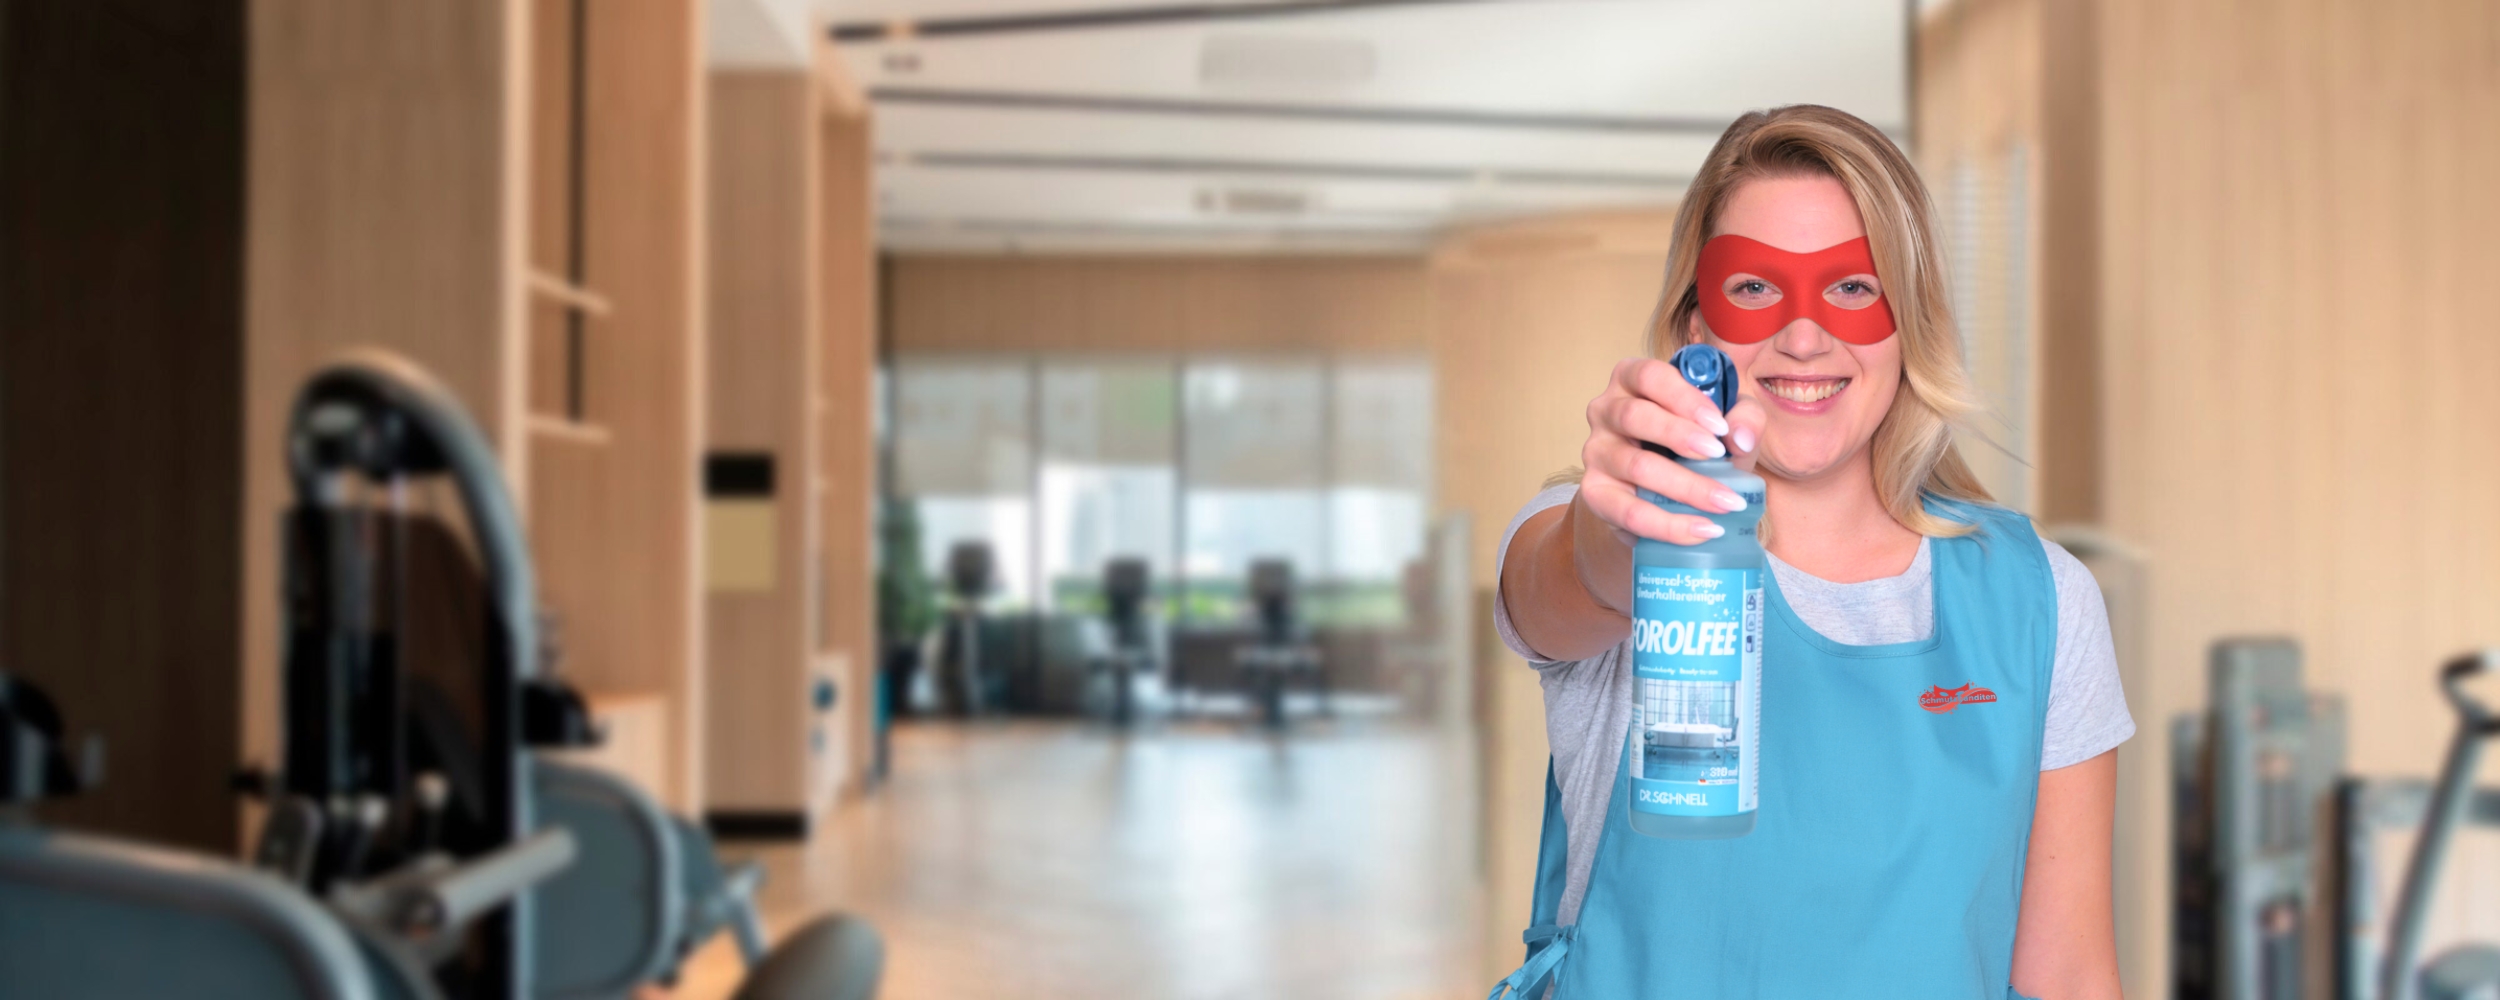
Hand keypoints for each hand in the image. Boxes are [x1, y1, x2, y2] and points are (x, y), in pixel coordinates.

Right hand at [1577, 356, 1765, 548]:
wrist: (1665, 495)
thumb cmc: (1696, 447)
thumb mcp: (1726, 425)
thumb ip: (1743, 418)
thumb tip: (1740, 437)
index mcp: (1632, 380)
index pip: (1649, 376)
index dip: (1684, 398)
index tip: (1718, 425)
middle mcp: (1605, 410)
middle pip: (1635, 417)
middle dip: (1681, 436)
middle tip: (1720, 455)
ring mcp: (1595, 452)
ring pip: (1636, 467)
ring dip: (1686, 486)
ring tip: (1725, 502)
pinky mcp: (1594, 493)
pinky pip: (1628, 511)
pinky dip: (1668, 524)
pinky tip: (1701, 530)